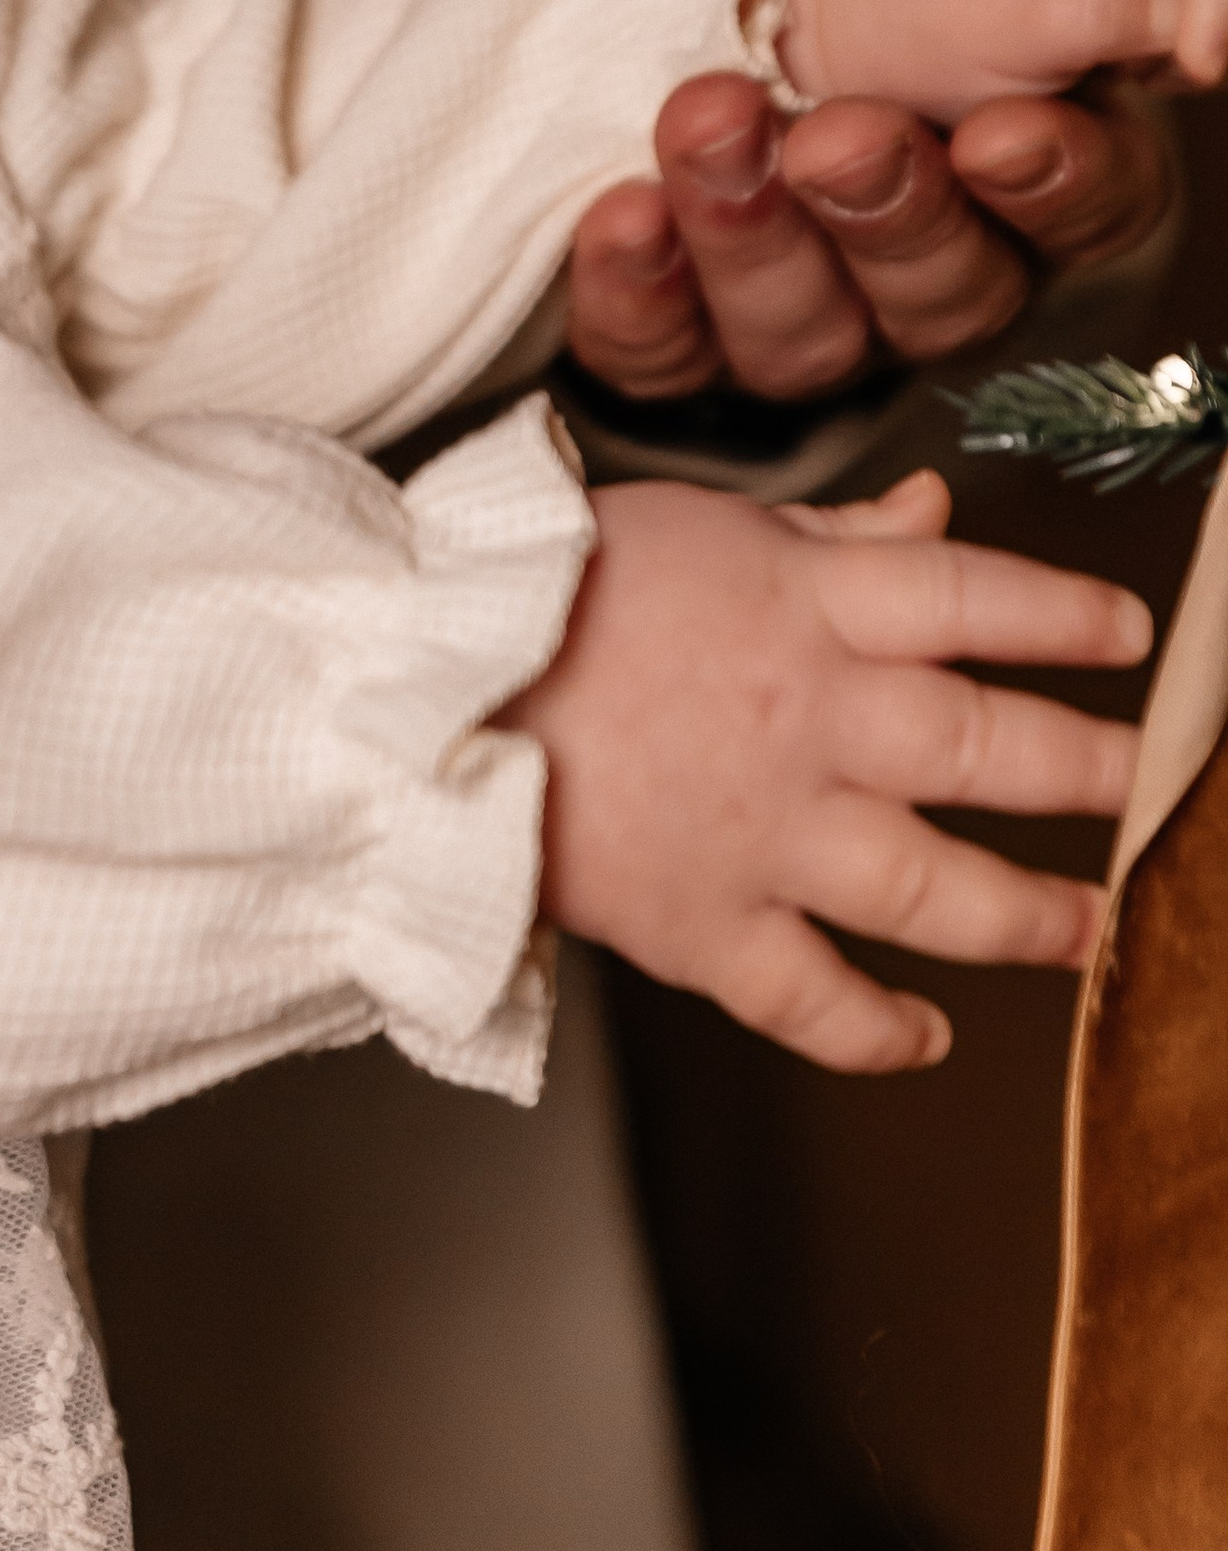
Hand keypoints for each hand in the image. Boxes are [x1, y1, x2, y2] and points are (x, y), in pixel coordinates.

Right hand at [513, 468, 1145, 1070]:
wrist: (407, 694)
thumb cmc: (533, 592)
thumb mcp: (694, 524)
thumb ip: (828, 535)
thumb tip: (933, 514)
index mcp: (805, 606)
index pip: (975, 599)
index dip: (1066, 614)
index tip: (1129, 634)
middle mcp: (810, 721)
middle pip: (987, 748)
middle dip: (1088, 769)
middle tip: (1144, 779)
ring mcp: (763, 835)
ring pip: (934, 890)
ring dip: (1029, 916)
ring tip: (1085, 926)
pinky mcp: (702, 927)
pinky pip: (815, 998)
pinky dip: (879, 1031)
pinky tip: (927, 1037)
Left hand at [568, 0, 1222, 404]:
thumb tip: (1204, 27)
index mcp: (1056, 183)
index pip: (1083, 217)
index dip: (1049, 186)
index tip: (1001, 130)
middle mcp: (944, 273)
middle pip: (939, 298)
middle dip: (887, 211)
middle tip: (839, 130)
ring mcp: (818, 311)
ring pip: (804, 336)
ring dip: (751, 236)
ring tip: (711, 120)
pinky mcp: (688, 326)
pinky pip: (664, 353)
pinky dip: (637, 290)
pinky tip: (625, 210)